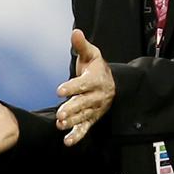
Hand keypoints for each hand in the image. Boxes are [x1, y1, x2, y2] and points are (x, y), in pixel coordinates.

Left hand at [55, 29, 114, 146]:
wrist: (113, 84)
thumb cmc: (96, 68)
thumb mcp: (91, 54)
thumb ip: (81, 45)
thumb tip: (75, 32)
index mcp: (96, 79)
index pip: (83, 84)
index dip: (72, 87)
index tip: (59, 90)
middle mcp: (97, 96)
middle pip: (84, 103)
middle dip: (72, 108)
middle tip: (60, 113)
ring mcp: (95, 109)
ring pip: (84, 116)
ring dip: (72, 122)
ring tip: (60, 124)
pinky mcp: (92, 118)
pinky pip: (86, 128)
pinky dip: (77, 136)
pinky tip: (67, 141)